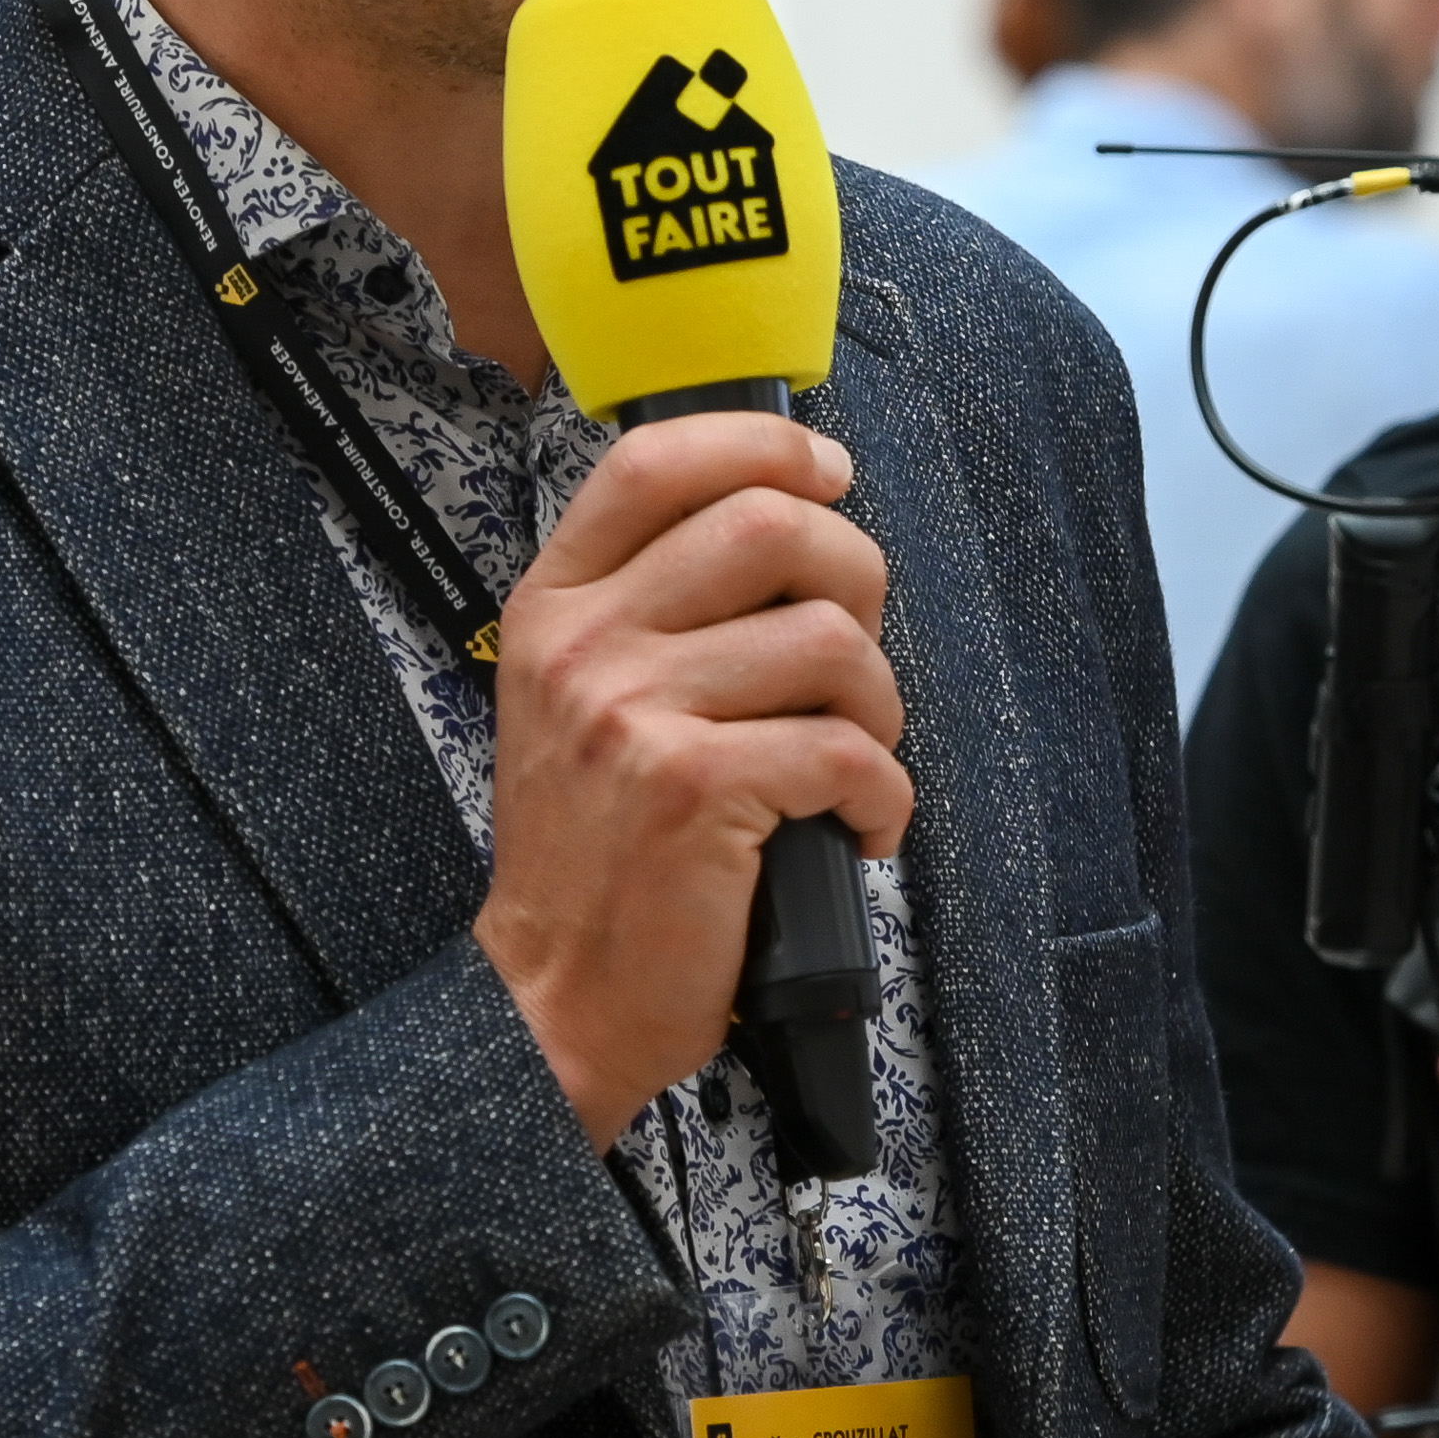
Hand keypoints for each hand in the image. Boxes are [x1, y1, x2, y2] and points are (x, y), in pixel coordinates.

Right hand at [479, 414, 907, 1145]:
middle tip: (856, 651)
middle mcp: (586, 646)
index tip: (827, 474)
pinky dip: (884, 794)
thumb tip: (794, 526)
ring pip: (830, 641)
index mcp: (556, 607)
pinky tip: (860, 825)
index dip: (763, 444)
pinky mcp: (694, 789)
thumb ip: (655, 610)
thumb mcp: (581, 702)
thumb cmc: (597, 853)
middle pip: (769, 526)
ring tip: (854, 758)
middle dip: (856, 576)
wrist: (554, 993)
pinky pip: (847, 749)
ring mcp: (634, 714)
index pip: (655, 461)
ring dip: (879, 705)